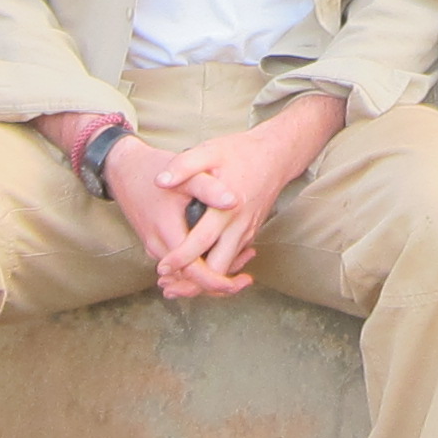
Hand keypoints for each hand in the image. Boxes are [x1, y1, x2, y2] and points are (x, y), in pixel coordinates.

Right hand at [99, 131, 230, 295]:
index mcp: (167, 232)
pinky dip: (199, 264)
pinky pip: (178, 263)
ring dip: (210, 272)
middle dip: (218, 284)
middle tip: (246, 280)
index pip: (193, 272)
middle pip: (190, 279)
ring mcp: (154, 247)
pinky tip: (220, 252)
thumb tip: (234, 201)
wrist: (122, 168)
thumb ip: (208, 188)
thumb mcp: (185, 174)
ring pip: (184, 273)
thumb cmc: (153, 168)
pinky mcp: (154, 243)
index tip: (242, 282)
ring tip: (241, 265)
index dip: (218, 282)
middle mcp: (158, 246)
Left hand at [140, 96, 345, 302]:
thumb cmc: (241, 152)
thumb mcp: (209, 151)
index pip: (201, 243)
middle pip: (218, 270)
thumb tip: (159, 181)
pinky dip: (215, 271)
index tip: (161, 267)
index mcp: (227, 208)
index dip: (180, 259)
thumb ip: (184, 165)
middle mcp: (239, 226)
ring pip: (227, 269)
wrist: (277, 155)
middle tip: (167, 287)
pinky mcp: (250, 233)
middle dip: (193, 284)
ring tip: (176, 285)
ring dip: (204, 281)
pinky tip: (196, 271)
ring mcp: (247, 232)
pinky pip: (232, 260)